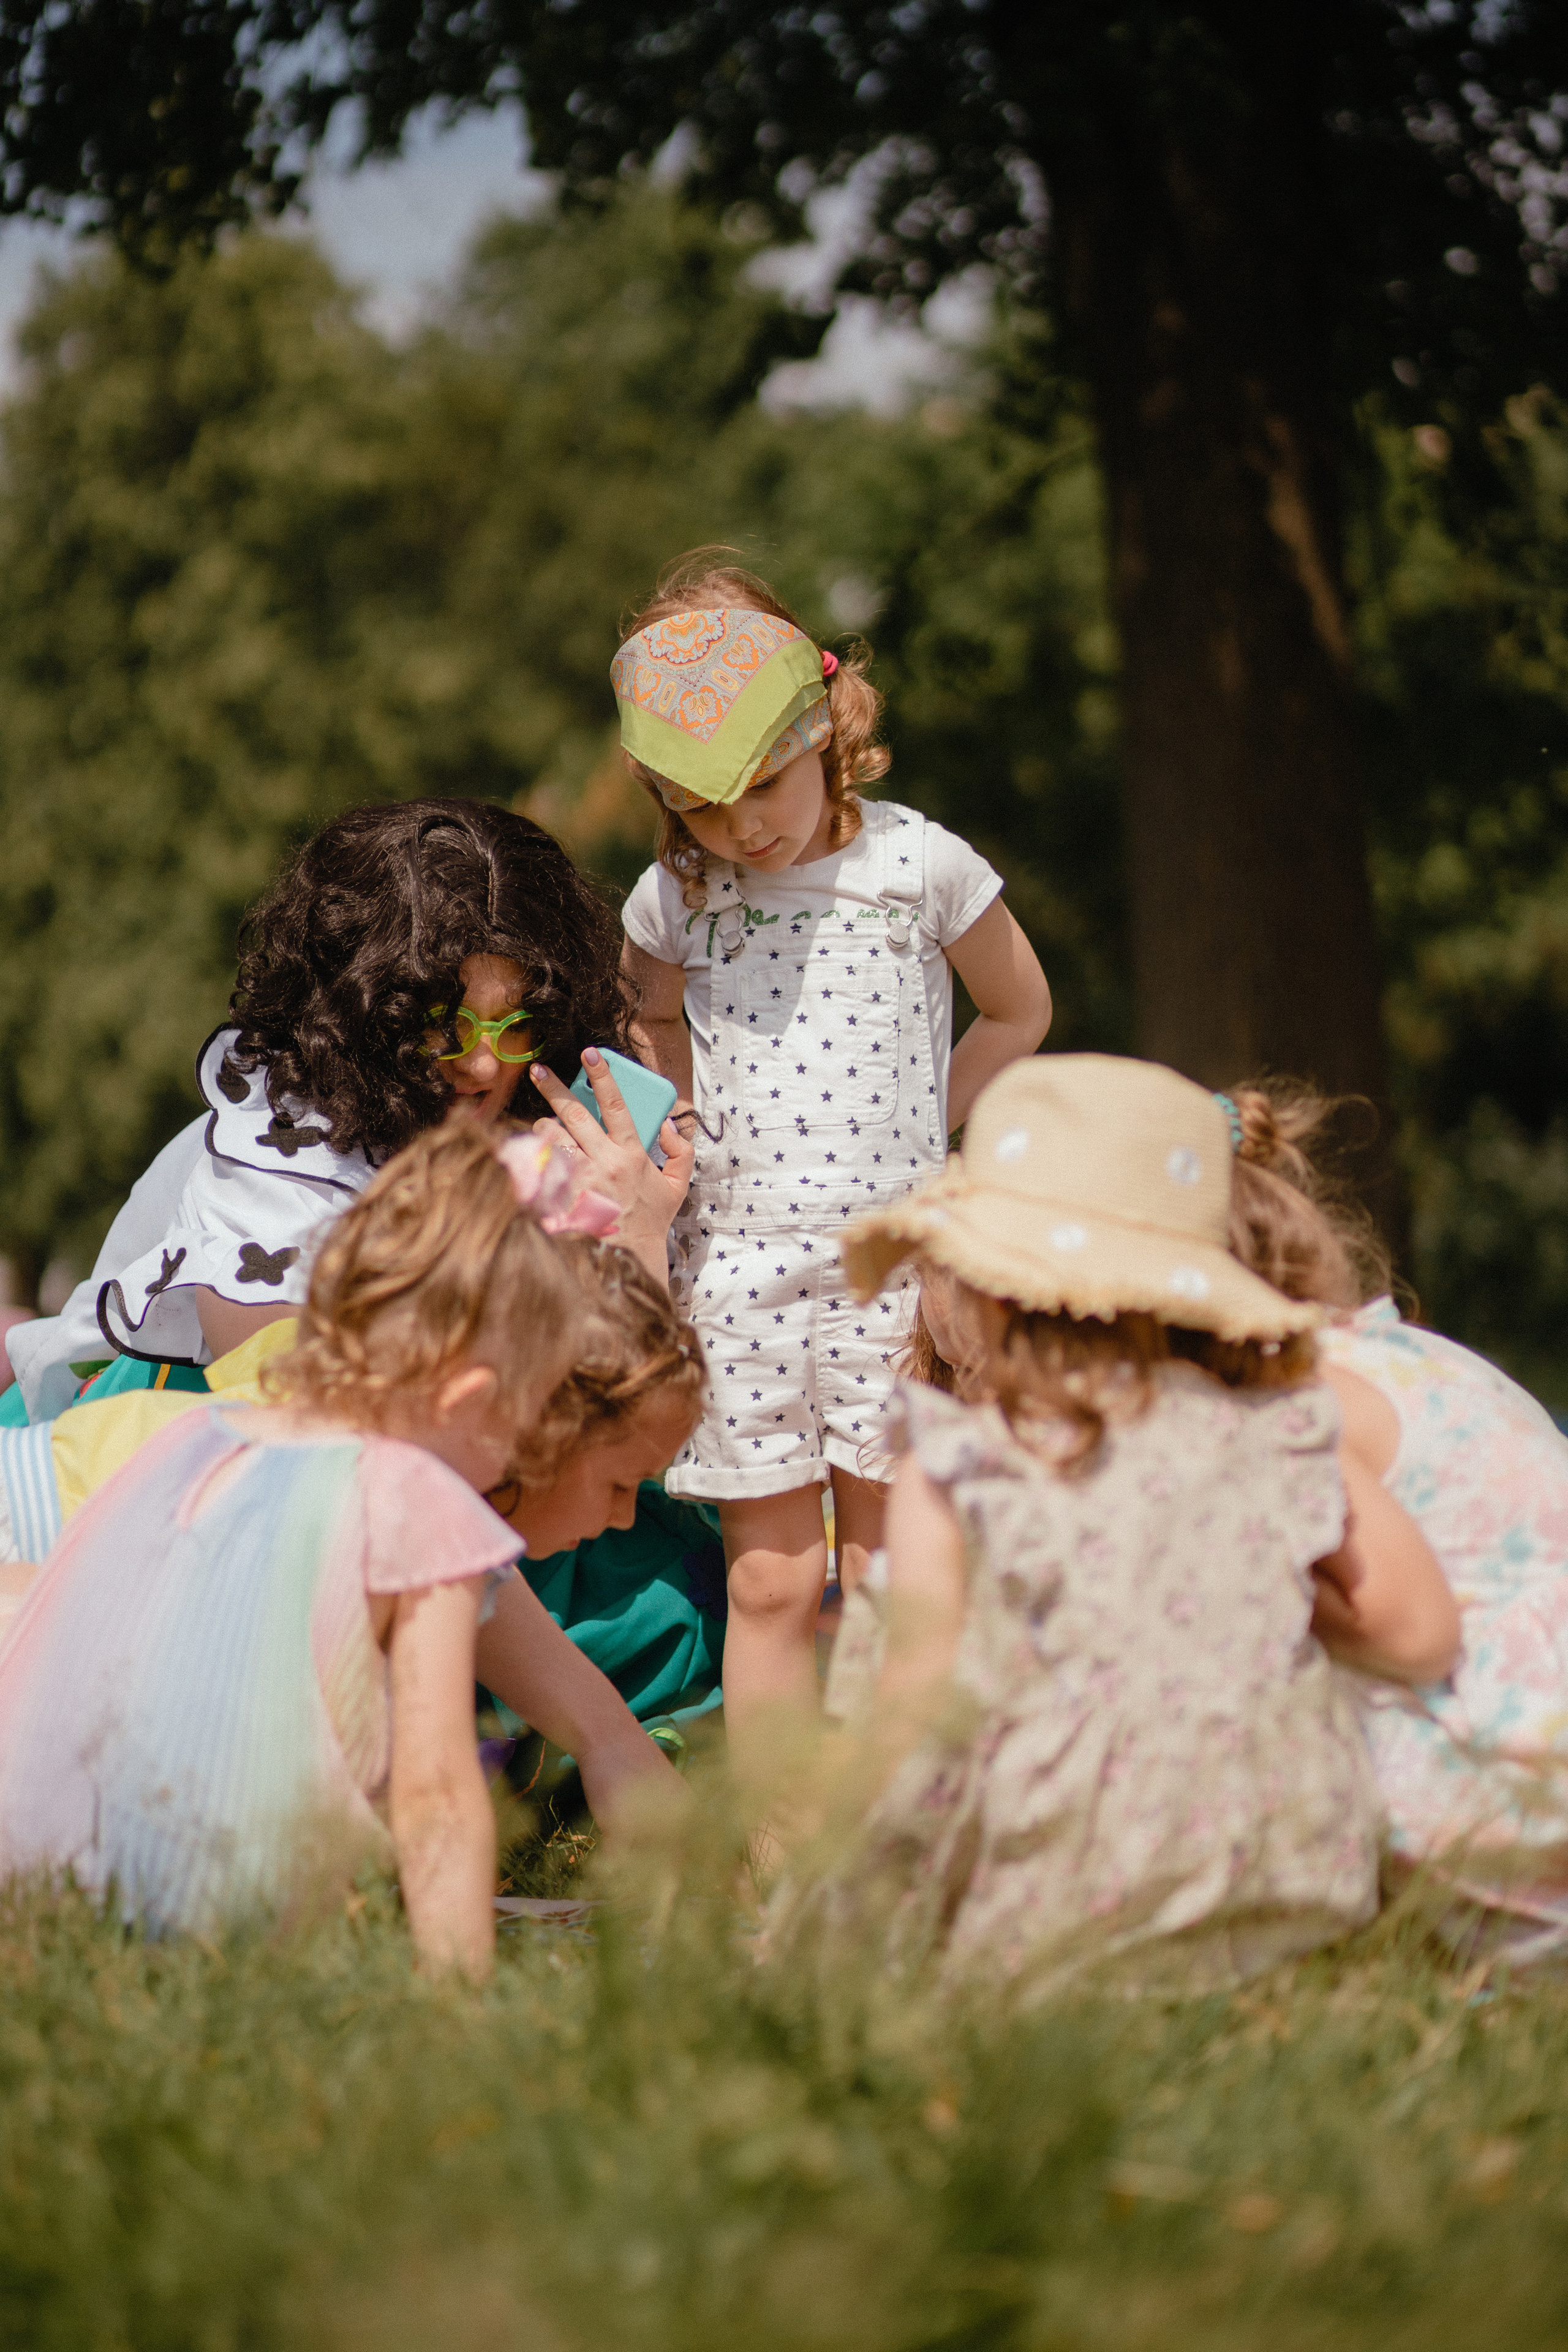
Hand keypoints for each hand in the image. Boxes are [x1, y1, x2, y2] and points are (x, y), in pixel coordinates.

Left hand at [529, 1050, 693, 1284]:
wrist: (628, 1257)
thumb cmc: (651, 1220)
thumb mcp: (678, 1185)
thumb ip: (682, 1151)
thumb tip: (669, 1125)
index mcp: (631, 1153)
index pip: (615, 1105)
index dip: (602, 1076)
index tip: (590, 1053)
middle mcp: (603, 1161)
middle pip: (573, 1114)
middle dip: (553, 1087)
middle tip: (537, 1069)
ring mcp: (579, 1179)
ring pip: (551, 1137)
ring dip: (544, 1127)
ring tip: (545, 1126)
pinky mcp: (561, 1195)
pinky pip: (541, 1166)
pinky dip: (536, 1156)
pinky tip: (533, 1154)